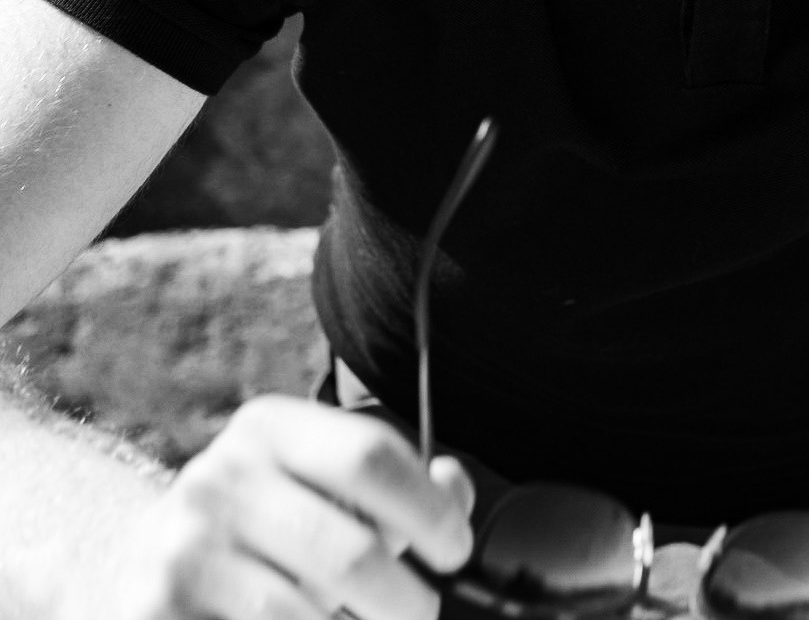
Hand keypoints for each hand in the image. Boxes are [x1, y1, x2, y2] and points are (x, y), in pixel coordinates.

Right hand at [106, 394, 473, 619]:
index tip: (456, 550)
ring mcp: (182, 549)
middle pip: (350, 552)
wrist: (131, 566)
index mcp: (270, 428)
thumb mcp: (316, 482)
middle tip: (421, 614)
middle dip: (406, 600)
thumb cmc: (261, 525)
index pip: (370, 456)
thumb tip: (452, 486)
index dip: (430, 509)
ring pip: (305, 614)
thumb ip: (396, 484)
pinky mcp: (154, 610)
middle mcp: (220, 478)